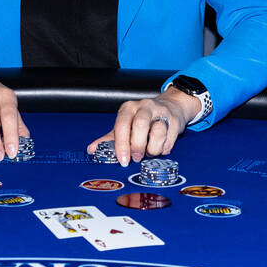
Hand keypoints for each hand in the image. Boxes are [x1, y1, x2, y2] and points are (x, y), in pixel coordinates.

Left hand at [86, 87, 200, 165]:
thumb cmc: (142, 121)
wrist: (170, 108)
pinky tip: (160, 148)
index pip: (122, 124)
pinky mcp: (175, 120)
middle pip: (140, 125)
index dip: (121, 143)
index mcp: (128, 108)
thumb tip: (92, 150)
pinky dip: (164, 148)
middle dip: (138, 146)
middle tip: (137, 158)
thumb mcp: (124, 127)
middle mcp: (144, 107)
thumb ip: (109, 139)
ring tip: (150, 153)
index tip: (123, 160)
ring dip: (153, 148)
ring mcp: (161, 112)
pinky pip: (170, 138)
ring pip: (158, 131)